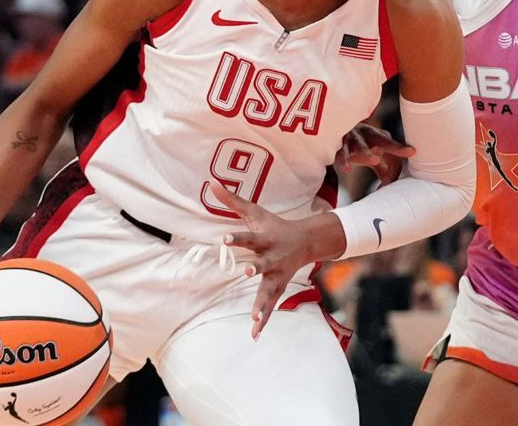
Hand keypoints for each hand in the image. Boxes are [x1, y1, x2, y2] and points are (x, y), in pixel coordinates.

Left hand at [213, 185, 339, 339]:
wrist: (306, 241)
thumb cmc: (274, 226)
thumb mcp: (255, 212)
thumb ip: (232, 200)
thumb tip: (211, 182)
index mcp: (265, 239)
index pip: (248, 237)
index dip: (237, 238)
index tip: (224, 238)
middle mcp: (272, 258)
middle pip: (263, 264)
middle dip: (256, 269)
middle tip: (247, 272)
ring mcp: (277, 274)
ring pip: (269, 290)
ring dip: (262, 303)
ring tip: (253, 318)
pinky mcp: (279, 287)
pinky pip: (271, 305)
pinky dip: (263, 319)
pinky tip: (255, 334)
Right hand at [335, 123, 414, 183]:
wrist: (334, 128)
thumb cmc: (359, 145)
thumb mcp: (373, 155)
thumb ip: (384, 170)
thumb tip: (391, 188)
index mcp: (379, 137)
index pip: (393, 146)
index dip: (401, 150)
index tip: (413, 152)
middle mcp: (368, 135)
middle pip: (383, 141)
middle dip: (394, 147)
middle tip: (409, 152)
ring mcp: (354, 139)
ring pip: (361, 146)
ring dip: (368, 153)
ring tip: (375, 160)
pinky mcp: (339, 145)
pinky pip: (342, 153)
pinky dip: (344, 161)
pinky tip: (347, 169)